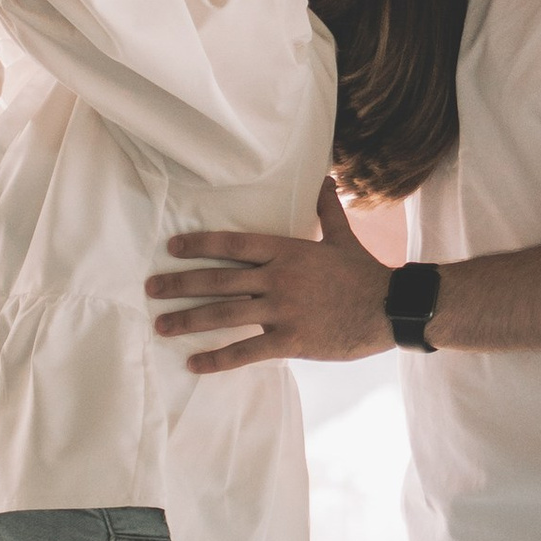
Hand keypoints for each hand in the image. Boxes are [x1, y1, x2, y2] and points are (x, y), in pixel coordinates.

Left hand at [147, 179, 388, 371]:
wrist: (390, 308)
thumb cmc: (365, 272)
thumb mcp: (343, 236)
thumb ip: (326, 209)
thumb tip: (324, 177)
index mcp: (287, 250)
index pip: (233, 244)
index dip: (199, 245)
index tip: (172, 249)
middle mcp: (278, 278)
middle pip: (218, 280)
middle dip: (179, 284)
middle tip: (151, 288)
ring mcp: (283, 310)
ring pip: (224, 315)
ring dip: (188, 320)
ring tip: (161, 325)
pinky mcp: (291, 341)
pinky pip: (246, 351)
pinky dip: (217, 359)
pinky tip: (194, 363)